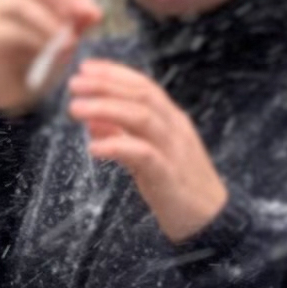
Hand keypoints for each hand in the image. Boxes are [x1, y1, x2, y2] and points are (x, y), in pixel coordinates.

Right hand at [0, 0, 104, 115]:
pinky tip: (53, 52)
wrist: (7, 90)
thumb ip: (76, 24)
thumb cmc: (36, 57)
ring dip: (50, 20)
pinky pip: (11, 32)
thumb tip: (94, 13)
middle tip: (81, 13)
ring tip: (70, 40)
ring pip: (21, 4)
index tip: (92, 10)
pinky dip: (37, 40)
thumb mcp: (63, 37)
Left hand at [68, 56, 227, 241]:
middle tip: (74, 83)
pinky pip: (144, 155)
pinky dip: (117, 147)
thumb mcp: (148, 156)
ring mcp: (174, 150)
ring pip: (142, 118)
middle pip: (141, 96)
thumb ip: (122, 136)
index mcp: (172, 120)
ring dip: (106, 109)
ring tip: (75, 108)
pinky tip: (93, 148)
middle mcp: (175, 129)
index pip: (144, 86)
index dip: (114, 74)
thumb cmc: (178, 186)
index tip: (86, 66)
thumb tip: (92, 122)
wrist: (212, 220)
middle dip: (106, 85)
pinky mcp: (170, 176)